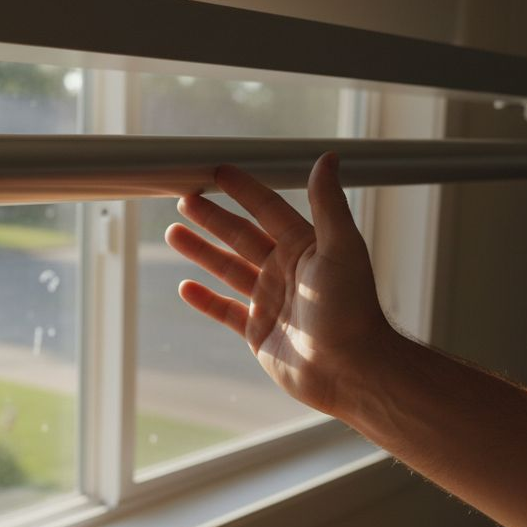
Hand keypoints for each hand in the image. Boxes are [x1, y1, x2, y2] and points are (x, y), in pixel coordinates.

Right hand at [165, 153, 398, 416]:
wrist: (351, 369)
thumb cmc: (352, 309)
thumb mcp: (341, 247)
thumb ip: (328, 202)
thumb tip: (329, 157)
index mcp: (304, 247)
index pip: (267, 210)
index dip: (243, 190)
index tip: (218, 171)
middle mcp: (285, 271)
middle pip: (240, 235)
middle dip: (213, 217)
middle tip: (185, 198)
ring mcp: (270, 301)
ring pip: (228, 269)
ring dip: (201, 251)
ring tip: (174, 233)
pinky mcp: (258, 332)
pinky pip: (226, 311)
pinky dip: (205, 300)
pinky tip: (186, 287)